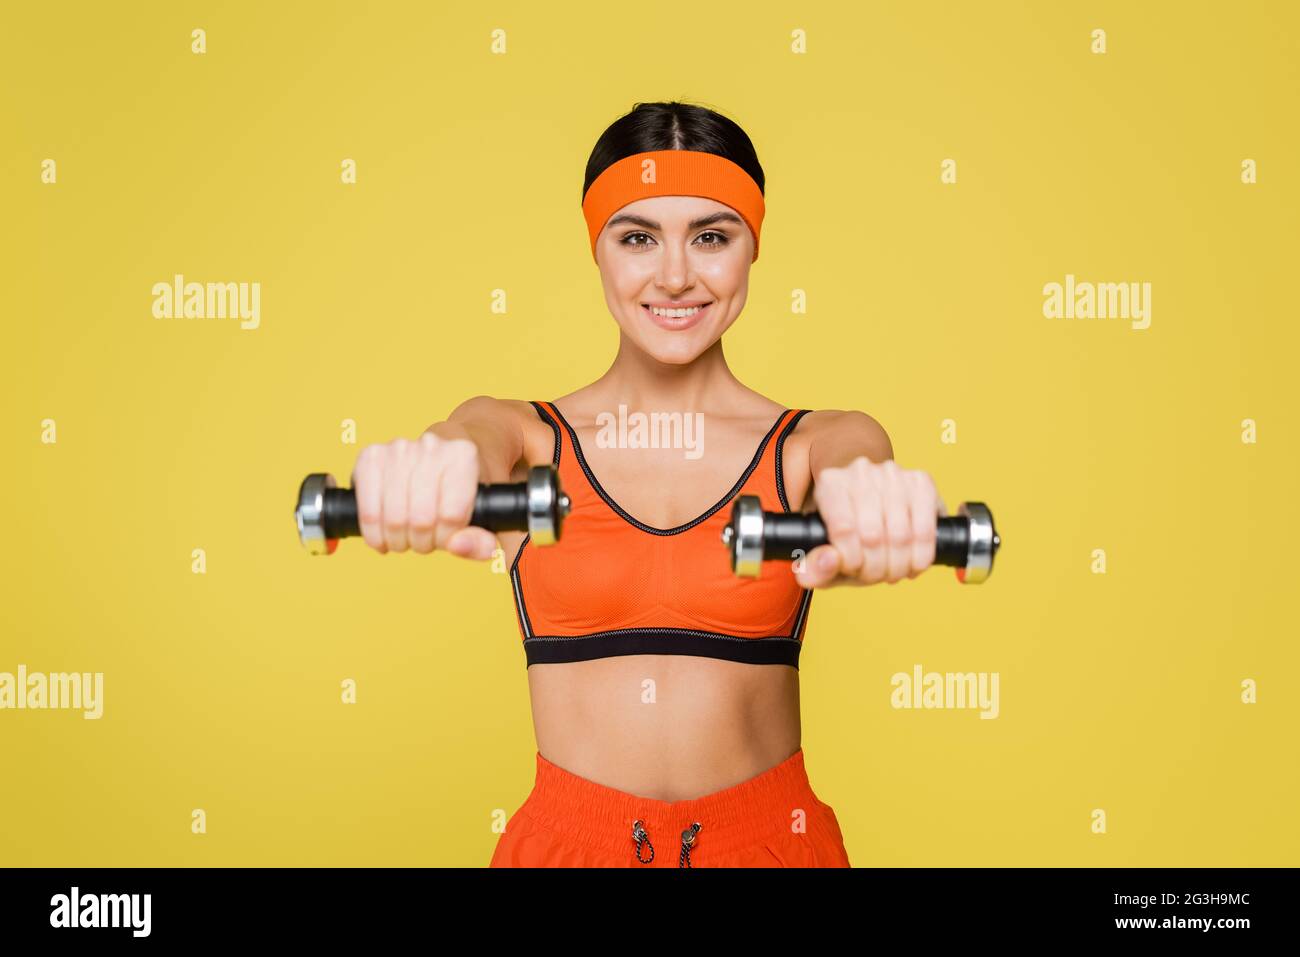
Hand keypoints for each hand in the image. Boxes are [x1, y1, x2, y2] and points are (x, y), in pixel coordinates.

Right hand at [350, 431, 498, 558]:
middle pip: (421, 520)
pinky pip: (368, 512)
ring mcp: (397, 449)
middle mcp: (430, 446)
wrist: (440, 457)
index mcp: (463, 456)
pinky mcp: (371, 457)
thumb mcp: (485, 517)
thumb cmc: (463, 491)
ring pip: (393, 520)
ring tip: (407, 537)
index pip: (451, 517)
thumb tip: (458, 546)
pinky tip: (384, 535)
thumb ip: (484, 541)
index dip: (447, 538)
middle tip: (426, 539)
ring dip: (399, 541)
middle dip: (423, 542)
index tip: (448, 536)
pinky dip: (375, 534)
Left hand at [793, 457, 946, 588]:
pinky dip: (921, 556)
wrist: (869, 503)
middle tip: (874, 576)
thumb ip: (814, 567)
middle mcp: (861, 472)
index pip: (844, 530)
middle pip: (873, 535)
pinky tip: (913, 564)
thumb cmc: (846, 534)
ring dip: (899, 566)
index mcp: (831, 484)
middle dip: (876, 569)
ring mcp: (893, 474)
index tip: (854, 570)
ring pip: (901, 535)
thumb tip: (828, 561)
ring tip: (892, 572)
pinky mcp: (921, 481)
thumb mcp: (822, 554)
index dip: (852, 561)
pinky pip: (925, 530)